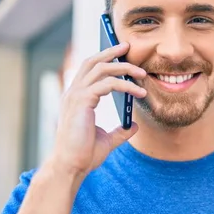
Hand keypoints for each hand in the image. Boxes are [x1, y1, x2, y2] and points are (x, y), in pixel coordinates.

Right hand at [47, 42, 146, 177]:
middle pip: (92, 61)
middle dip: (111, 51)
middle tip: (128, 46)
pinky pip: (108, 84)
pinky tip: (140, 92)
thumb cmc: (83, 155)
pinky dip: (126, 85)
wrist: (71, 167)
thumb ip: (120, 131)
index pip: (89, 70)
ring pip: (101, 69)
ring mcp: (76, 96)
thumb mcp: (106, 140)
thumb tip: (134, 126)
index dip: (104, 59)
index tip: (120, 53)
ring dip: (124, 67)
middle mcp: (73, 93)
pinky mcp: (82, 102)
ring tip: (142, 73)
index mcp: (76, 99)